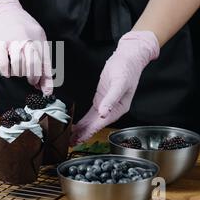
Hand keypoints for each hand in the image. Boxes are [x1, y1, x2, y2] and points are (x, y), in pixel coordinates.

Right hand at [0, 0, 52, 94]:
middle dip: (32, 78)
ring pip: (18, 66)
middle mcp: (27, 41)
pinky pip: (3, 63)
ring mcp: (12, 42)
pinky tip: (8, 71)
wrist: (3, 9)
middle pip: (33, 66)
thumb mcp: (37, 36)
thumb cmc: (21, 25)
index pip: (45, 63)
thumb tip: (42, 80)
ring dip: (19, 74)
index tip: (46, 91)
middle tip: (31, 80)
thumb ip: (41, 56)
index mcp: (39, 39)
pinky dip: (6, 71)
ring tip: (18, 72)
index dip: (47, 80)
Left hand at [70, 31, 159, 145]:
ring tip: (72, 137)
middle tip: (71, 142)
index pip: (101, 123)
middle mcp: (112, 109)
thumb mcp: (119, 83)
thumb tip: (104, 113)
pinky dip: (84, 120)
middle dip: (84, 134)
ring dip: (82, 129)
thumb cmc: (127, 69)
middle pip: (95, 125)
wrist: (128, 58)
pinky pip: (91, 113)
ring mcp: (106, 105)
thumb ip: (111, 99)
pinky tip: (77, 125)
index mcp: (119, 108)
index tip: (80, 139)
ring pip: (92, 121)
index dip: (90, 131)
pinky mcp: (101, 99)